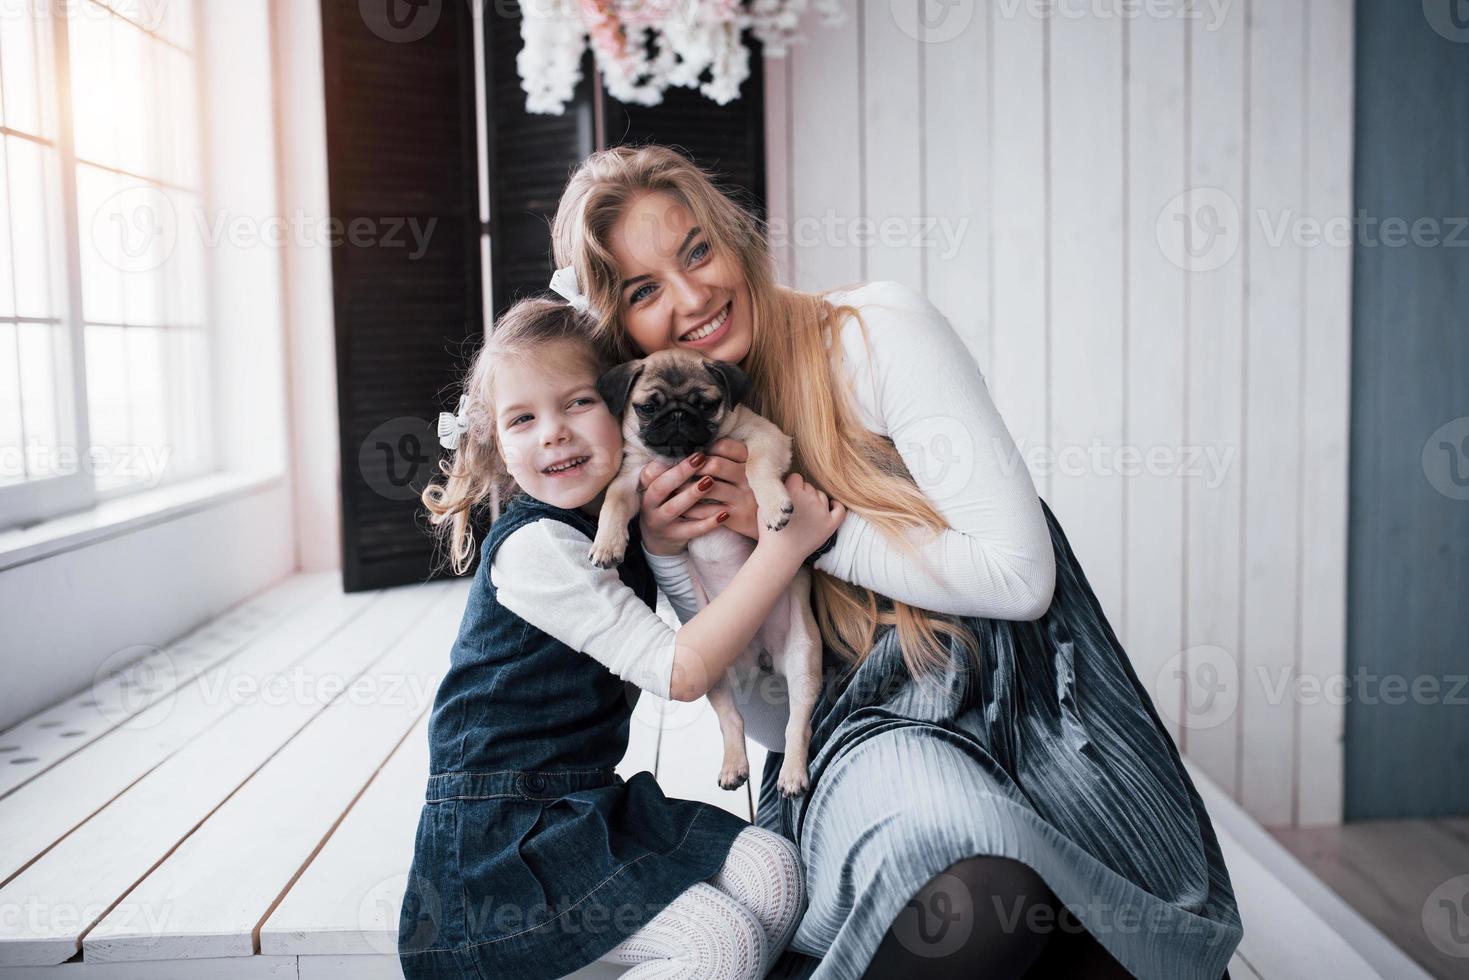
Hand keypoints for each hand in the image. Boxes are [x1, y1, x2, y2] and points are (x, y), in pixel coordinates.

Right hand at [638, 438, 758, 554]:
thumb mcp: (663, 486)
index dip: (666, 463)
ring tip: (710, 481)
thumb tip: (691, 443)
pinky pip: (692, 530)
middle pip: (660, 488)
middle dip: (680, 473)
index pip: (651, 473)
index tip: (685, 451)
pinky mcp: (675, 537)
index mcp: (647, 488)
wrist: (659, 537)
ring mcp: (661, 523)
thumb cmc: (667, 502)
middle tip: (701, 459)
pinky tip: (724, 513)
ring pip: (674, 508)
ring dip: (692, 494)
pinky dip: (708, 522)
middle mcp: (650, 505)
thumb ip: (671, 469)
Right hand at [755, 473, 844, 565]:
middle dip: (802, 494)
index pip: (796, 477)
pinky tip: (830, 508)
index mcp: (793, 491)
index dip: (791, 485)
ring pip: (821, 495)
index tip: (787, 495)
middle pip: (809, 486)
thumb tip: (782, 480)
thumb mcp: (765, 505)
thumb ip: (775, 490)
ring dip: (815, 500)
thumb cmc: (770, 531)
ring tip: (805, 514)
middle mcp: (809, 499)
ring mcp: (822, 511)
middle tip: (795, 508)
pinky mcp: (830, 524)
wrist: (779, 555)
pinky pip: (839, 509)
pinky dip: (835, 506)